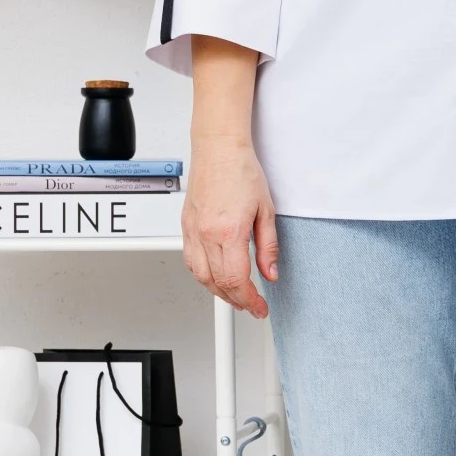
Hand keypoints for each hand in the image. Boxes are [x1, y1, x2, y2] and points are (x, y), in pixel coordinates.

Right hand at [181, 133, 277, 317]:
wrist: (219, 148)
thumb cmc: (241, 171)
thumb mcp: (266, 210)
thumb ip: (268, 246)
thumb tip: (270, 272)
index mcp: (228, 232)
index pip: (237, 281)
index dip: (249, 300)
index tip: (259, 307)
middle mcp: (206, 234)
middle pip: (218, 284)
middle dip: (236, 300)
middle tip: (251, 305)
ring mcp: (193, 231)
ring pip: (200, 276)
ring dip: (218, 292)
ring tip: (235, 296)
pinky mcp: (186, 226)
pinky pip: (191, 261)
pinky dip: (203, 276)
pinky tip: (215, 277)